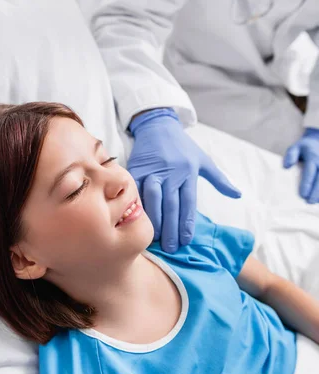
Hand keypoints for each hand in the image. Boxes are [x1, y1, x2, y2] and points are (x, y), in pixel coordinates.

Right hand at [128, 108, 240, 251]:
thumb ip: (219, 180)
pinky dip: (136, 207)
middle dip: (171, 228)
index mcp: (188, 172)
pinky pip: (136, 191)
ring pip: (153, 199)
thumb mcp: (203, 160)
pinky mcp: (136, 169)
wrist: (158, 125)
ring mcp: (152, 171)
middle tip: (171, 247)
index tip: (186, 240)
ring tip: (156, 239)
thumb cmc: (182, 146)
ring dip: (154, 221)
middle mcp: (171, 173)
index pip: (189, 203)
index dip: (187, 223)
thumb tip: (237, 195)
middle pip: (171, 205)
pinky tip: (136, 221)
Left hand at [283, 128, 318, 202]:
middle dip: (315, 192)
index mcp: (312, 157)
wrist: (318, 141)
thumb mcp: (295, 148)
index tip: (303, 195)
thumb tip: (286, 166)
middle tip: (309, 202)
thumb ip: (290, 156)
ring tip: (314, 202)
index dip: (307, 184)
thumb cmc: (304, 148)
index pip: (310, 172)